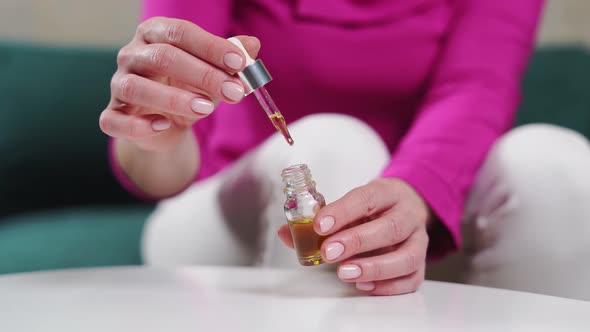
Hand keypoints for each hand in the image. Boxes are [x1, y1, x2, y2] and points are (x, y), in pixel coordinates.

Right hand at [99, 17, 259, 151]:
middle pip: (162, 57)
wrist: (167, 124)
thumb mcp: (213, 72)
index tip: (239, 64)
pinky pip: (114, 120)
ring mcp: (119, 84)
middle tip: (234, 92)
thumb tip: (252, 45)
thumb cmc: (188, 88)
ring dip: (174, 98)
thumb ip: (231, 59)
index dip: (211, 47)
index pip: (180, 32)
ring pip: (137, 87)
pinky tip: (164, 125)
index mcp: (155, 34)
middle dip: (203, 74)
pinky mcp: (113, 114)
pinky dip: (138, 125)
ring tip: (206, 109)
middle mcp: (132, 54)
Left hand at [278, 178, 430, 295]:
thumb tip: (286, 233)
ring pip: (408, 256)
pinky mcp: (421, 265)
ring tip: (345, 272)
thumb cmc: (372, 210)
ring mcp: (419, 240)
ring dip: (375, 267)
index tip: (320, 224)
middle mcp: (408, 215)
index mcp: (388, 192)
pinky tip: (364, 284)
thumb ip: (319, 219)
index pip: (367, 198)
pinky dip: (388, 286)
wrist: (406, 208)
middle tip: (328, 252)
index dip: (342, 211)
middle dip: (357, 241)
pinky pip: (412, 279)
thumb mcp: (349, 205)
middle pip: (391, 227)